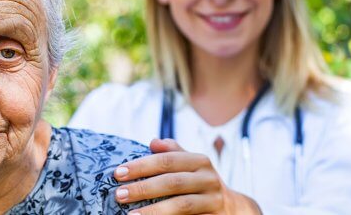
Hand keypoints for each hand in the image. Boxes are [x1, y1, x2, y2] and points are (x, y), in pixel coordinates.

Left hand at [113, 139, 260, 214]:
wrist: (232, 208)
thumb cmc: (200, 182)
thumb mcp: (191, 164)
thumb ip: (172, 152)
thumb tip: (153, 142)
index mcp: (200, 161)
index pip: (167, 160)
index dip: (142, 166)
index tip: (118, 173)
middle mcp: (208, 179)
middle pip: (172, 183)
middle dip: (143, 188)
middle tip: (119, 195)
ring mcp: (213, 201)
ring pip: (182, 205)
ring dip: (154, 211)